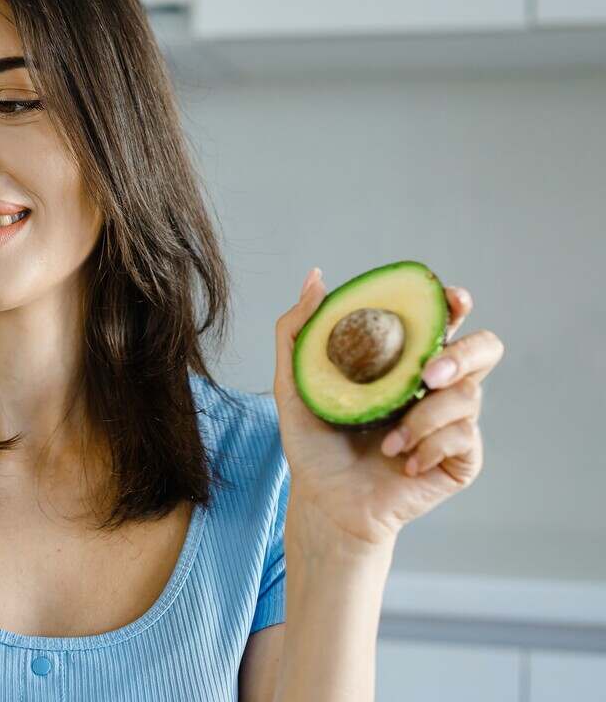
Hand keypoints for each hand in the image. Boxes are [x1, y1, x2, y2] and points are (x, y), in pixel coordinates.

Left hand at [272, 268, 504, 548]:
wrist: (324, 501)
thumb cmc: (313, 443)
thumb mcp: (294, 384)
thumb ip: (299, 330)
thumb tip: (316, 277)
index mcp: (405, 361)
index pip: (443, 321)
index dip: (454, 304)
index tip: (450, 299)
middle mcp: (436, 386)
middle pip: (485, 348)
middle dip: (464, 353)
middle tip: (428, 372)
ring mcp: (453, 422)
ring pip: (470, 396)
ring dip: (425, 416)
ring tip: (389, 441)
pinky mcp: (461, 458)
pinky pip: (465, 438)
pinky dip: (428, 446)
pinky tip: (402, 461)